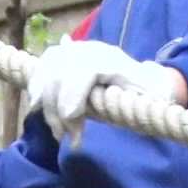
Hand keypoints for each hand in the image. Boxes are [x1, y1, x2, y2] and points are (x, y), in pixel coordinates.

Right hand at [24, 39, 182, 145]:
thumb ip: (143, 102)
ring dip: (46, 107)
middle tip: (64, 138)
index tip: (71, 124)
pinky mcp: (56, 56)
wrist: (139, 74)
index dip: (72, 98)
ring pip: (45, 75)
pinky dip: (36, 93)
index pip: (81, 73)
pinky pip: (39, 72)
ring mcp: (69, 50)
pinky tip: (39, 110)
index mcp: (108, 58)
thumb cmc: (144, 91)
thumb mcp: (151, 96)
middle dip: (56, 112)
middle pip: (58, 77)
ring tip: (56, 130)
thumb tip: (137, 111)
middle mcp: (85, 49)